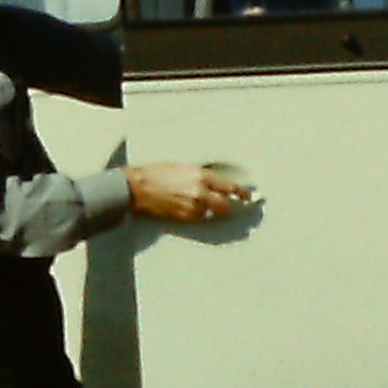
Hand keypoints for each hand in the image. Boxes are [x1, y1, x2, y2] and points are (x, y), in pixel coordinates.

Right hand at [128, 161, 252, 224]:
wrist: (139, 187)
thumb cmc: (158, 174)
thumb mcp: (185, 168)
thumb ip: (203, 177)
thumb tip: (217, 185)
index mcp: (202, 176)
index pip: (230, 187)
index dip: (241, 193)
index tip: (248, 196)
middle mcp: (200, 193)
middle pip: (225, 206)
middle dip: (229, 206)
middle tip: (231, 206)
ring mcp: (193, 207)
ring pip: (211, 214)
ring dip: (211, 211)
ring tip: (198, 203)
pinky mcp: (184, 218)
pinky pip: (199, 219)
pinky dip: (199, 215)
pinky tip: (190, 208)